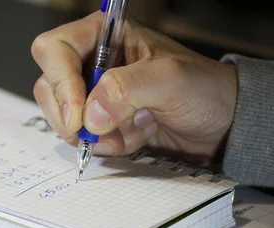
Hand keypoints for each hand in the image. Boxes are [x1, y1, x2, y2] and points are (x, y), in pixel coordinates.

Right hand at [31, 12, 237, 165]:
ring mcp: (95, 96)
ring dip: (94, 134)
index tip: (79, 114)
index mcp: (105, 36)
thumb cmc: (205, 89)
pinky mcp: (102, 123)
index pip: (55, 49)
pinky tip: (137, 137)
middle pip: (50, 86)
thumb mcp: (170, 79)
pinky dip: (107, 145)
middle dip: (72, 115)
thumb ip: (127, 88)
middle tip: (99, 131)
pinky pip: (84, 138)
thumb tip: (89, 115)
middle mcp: (94, 63)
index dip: (61, 82)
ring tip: (131, 131)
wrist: (223, 124)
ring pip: (63, 116)